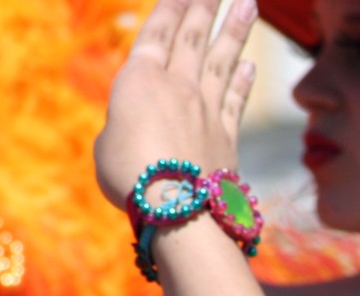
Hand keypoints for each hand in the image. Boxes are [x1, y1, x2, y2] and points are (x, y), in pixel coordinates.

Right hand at [95, 0, 259, 208]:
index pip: (159, 32)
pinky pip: (236, 99)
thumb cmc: (131, 177)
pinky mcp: (228, 136)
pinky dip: (243, 81)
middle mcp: (178, 86)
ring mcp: (207, 109)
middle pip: (195, 37)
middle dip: (208, 5)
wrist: (179, 209)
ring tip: (250, 4)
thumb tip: (145, 131)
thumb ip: (127, 125)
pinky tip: (249, 66)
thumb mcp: (109, 145)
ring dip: (237, 30)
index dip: (173, 6)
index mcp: (140, 80)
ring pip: (223, 60)